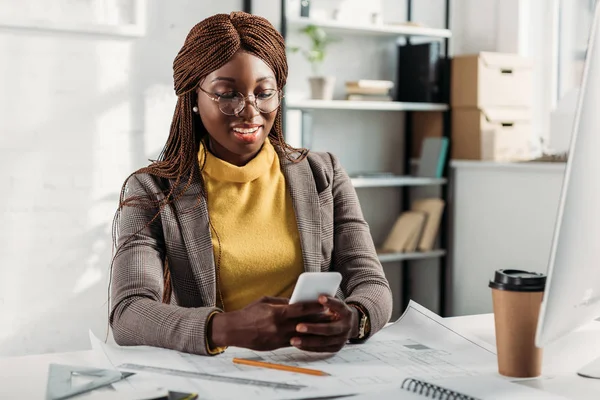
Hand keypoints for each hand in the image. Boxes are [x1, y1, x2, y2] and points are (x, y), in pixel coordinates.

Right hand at [209, 296, 325, 350]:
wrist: (234, 330)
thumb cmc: (249, 313)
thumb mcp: (265, 301)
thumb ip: (282, 302)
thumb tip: (297, 302)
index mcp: (277, 313)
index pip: (301, 309)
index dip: (315, 307)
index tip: (325, 304)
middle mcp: (279, 327)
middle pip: (304, 323)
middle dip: (318, 319)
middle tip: (331, 316)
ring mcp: (279, 338)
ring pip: (302, 334)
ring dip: (314, 330)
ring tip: (325, 327)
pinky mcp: (277, 346)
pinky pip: (294, 342)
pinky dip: (303, 338)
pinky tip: (311, 335)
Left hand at [290, 296, 356, 352]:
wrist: (349, 325)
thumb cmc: (335, 311)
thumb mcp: (334, 304)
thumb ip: (324, 301)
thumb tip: (308, 294)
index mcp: (346, 313)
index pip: (339, 306)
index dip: (331, 302)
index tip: (320, 298)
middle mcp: (346, 327)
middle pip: (329, 329)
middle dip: (313, 328)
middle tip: (298, 327)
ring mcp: (341, 339)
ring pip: (323, 341)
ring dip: (307, 341)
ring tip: (293, 340)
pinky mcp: (335, 348)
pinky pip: (320, 349)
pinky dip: (308, 347)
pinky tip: (297, 344)